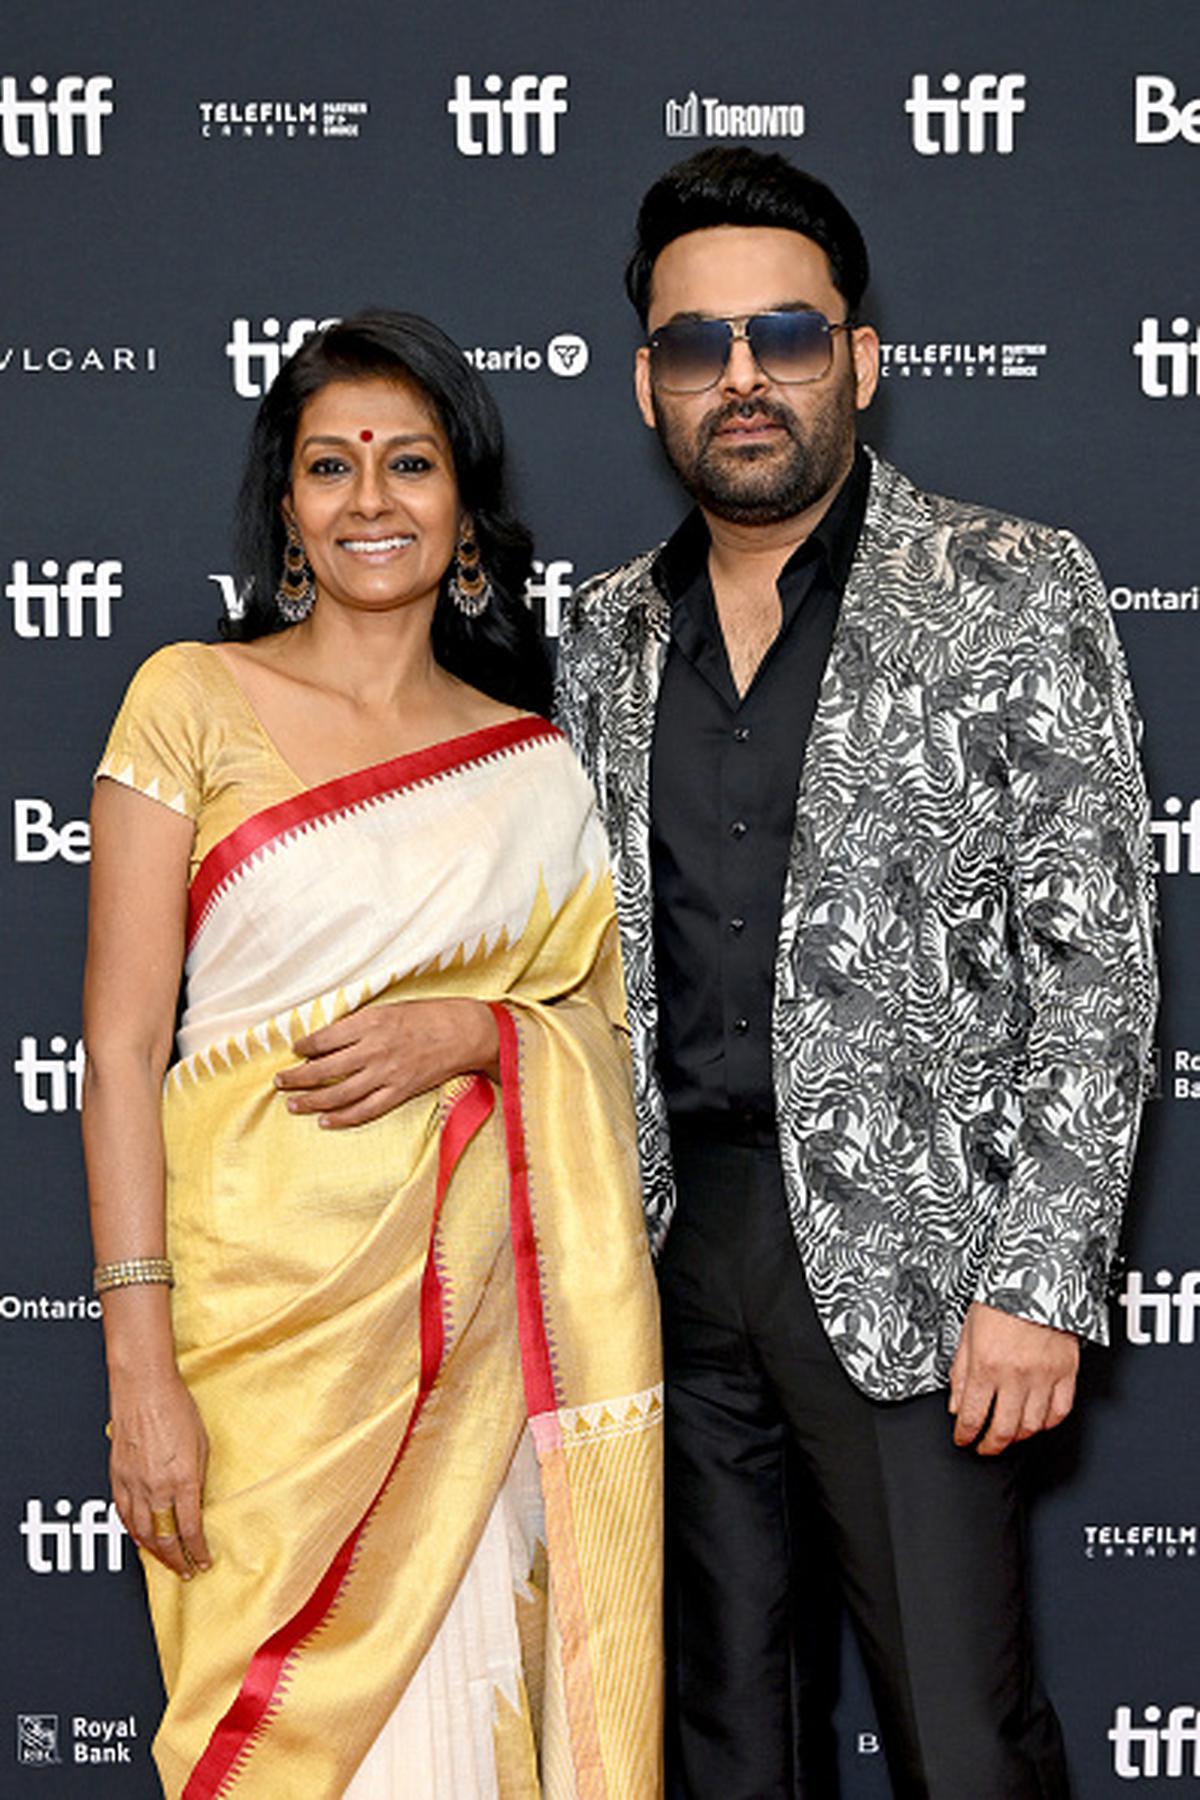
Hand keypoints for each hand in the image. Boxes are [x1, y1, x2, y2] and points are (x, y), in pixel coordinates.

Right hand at [109, 1369, 210, 1577]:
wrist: (144, 1389)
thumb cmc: (176, 1408)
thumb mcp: (202, 1444)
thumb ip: (198, 1477)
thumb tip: (196, 1501)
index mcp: (182, 1479)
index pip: (190, 1529)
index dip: (197, 1551)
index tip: (203, 1561)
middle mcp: (156, 1487)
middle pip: (164, 1538)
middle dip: (176, 1559)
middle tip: (185, 1570)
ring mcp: (133, 1484)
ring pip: (141, 1532)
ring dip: (155, 1552)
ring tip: (166, 1561)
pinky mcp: (117, 1477)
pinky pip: (123, 1515)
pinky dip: (132, 1532)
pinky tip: (140, 1539)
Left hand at [277, 998, 499, 1128]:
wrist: (464, 1032)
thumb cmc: (426, 1015)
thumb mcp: (388, 1008)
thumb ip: (358, 1024)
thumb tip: (327, 1039)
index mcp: (369, 1023)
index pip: (324, 1039)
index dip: (304, 1047)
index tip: (295, 1051)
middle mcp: (373, 1049)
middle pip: (323, 1068)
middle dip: (296, 1077)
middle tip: (279, 1081)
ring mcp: (386, 1073)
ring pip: (338, 1093)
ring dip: (311, 1100)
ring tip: (292, 1104)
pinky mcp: (399, 1092)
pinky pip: (365, 1110)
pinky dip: (342, 1118)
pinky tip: (325, 1121)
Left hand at [948, 1302, 1078, 1454]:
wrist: (1035, 1276)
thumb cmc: (1000, 1297)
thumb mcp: (967, 1332)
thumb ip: (961, 1373)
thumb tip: (956, 1405)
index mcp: (987, 1364)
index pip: (973, 1416)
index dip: (965, 1435)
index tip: (963, 1439)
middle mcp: (1016, 1375)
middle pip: (1003, 1429)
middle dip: (990, 1446)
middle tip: (984, 1448)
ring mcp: (1045, 1376)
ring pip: (1033, 1426)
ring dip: (1017, 1438)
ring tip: (1008, 1436)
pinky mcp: (1067, 1371)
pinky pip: (1060, 1411)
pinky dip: (1048, 1423)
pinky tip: (1037, 1422)